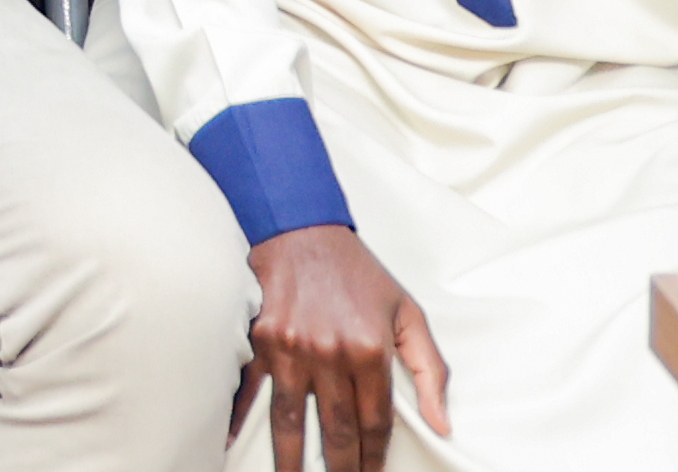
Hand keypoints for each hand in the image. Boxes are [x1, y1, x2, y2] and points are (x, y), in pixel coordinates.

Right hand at [241, 224, 449, 471]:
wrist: (303, 229)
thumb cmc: (358, 273)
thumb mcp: (408, 313)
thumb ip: (430, 371)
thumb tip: (442, 423)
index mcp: (369, 349)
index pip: (375, 423)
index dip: (375, 458)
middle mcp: (329, 353)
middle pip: (336, 430)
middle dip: (341, 469)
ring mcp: (290, 349)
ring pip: (291, 421)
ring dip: (292, 460)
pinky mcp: (260, 340)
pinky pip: (250, 389)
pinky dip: (240, 418)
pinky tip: (234, 443)